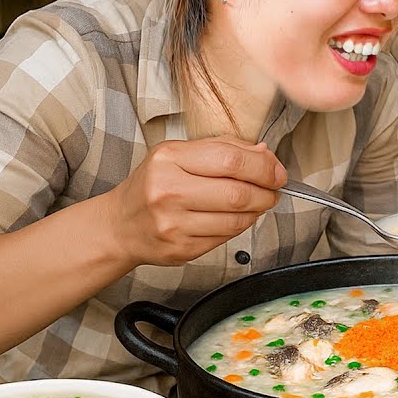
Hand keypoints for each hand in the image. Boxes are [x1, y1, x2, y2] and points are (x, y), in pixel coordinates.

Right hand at [104, 136, 285, 266]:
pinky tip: (237, 217)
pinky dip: (241, 226)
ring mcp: (173, 223)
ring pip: (237, 219)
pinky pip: (226, 237)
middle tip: (274, 190)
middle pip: (238, 192)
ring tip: (258, 203)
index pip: (232, 159)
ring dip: (257, 211)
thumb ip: (223, 148)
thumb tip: (264, 154)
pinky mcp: (181, 248)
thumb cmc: (154, 185)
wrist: (120, 225)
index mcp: (169, 158)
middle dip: (267, 192)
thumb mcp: (179, 154)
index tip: (277, 171)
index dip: (264, 167)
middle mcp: (168, 190)